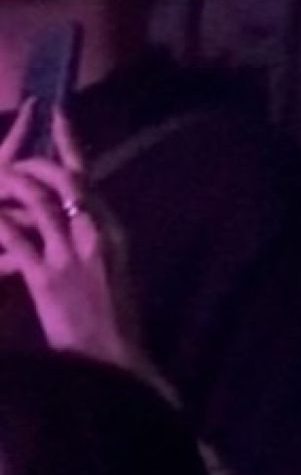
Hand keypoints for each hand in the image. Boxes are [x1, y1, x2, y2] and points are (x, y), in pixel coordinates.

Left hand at [0, 102, 138, 369]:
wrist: (113, 360)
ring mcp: (69, 257)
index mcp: (114, 236)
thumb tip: (82, 220)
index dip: (69, 144)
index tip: (56, 114)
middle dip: (31, 164)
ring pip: (36, 203)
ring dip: (8, 186)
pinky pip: (14, 239)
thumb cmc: (116, 323)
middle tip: (10, 162)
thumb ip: (98, 244)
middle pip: (62, 181)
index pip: (90, 180)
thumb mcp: (115, 275)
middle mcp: (95, 238)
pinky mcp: (45, 278)